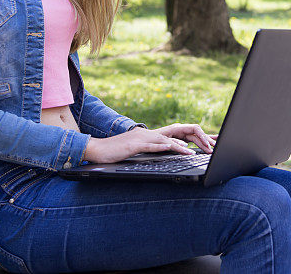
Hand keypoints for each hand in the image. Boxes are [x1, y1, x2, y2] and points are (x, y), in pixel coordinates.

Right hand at [83, 126, 197, 163]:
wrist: (96, 149)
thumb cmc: (112, 152)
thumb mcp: (131, 151)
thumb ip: (142, 151)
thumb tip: (154, 156)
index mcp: (144, 135)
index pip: (166, 138)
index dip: (180, 143)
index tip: (192, 148)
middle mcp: (144, 134)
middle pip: (169, 138)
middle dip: (184, 144)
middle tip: (194, 149)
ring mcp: (140, 138)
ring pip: (164, 141)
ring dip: (179, 147)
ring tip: (190, 152)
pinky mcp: (134, 145)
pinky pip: (152, 146)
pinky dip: (164, 147)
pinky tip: (172, 149)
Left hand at [152, 123, 216, 153]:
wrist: (146, 139)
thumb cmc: (153, 139)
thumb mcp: (162, 141)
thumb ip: (174, 143)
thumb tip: (186, 146)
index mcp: (178, 127)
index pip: (194, 129)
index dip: (202, 136)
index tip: (206, 144)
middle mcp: (182, 129)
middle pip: (198, 134)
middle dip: (207, 141)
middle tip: (214, 149)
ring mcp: (183, 134)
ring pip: (198, 138)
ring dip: (206, 143)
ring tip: (215, 148)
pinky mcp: (183, 139)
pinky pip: (195, 140)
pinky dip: (202, 141)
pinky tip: (210, 142)